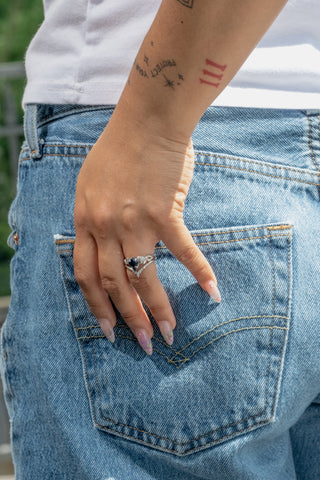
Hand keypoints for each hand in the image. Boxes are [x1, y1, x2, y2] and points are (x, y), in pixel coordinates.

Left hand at [73, 109, 220, 354]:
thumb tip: (102, 247)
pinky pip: (183, 250)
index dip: (96, 306)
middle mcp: (106, 226)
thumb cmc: (119, 148)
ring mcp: (135, 221)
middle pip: (113, 285)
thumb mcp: (89, 184)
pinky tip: (212, 291)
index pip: (85, 275)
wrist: (147, 119)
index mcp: (85, 220)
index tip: (108, 329)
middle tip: (141, 344)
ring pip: (144, 277)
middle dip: (127, 319)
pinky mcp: (165, 212)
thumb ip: (91, 218)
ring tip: (168, 334)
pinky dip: (200, 271)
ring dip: (157, 310)